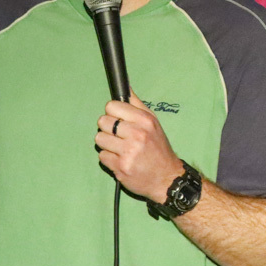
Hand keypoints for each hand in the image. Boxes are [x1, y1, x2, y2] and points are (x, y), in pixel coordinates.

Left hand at [95, 88, 184, 202]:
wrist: (167, 178)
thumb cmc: (158, 148)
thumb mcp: (152, 123)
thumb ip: (136, 104)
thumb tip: (125, 87)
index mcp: (144, 120)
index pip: (112, 106)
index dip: (112, 113)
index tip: (118, 121)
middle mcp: (137, 134)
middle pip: (102, 121)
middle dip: (108, 129)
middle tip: (119, 137)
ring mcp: (128, 151)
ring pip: (99, 139)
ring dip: (107, 144)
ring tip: (119, 149)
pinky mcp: (121, 167)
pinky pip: (101, 156)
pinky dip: (109, 159)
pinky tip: (120, 160)